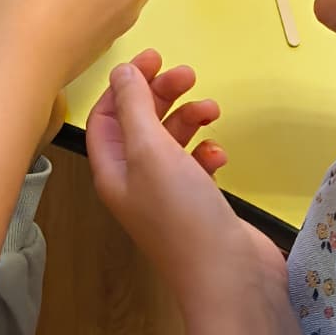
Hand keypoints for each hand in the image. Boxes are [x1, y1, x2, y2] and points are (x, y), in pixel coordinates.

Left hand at [87, 53, 285, 309]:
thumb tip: (121, 71)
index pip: (106, 116)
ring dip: (189, 119)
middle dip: (161, 95)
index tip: (154, 57)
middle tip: (189, 74)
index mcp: (112, 171)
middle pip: (140, 124)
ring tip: (212, 110)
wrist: (229, 277)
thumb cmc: (182, 212)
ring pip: (171, 141)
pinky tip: (219, 154)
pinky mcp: (198, 203)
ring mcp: (167, 195)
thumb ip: (134, 107)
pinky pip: (196, 165)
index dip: (124, 85)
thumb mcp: (151, 151)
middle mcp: (134, 182)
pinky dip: (207, 152)